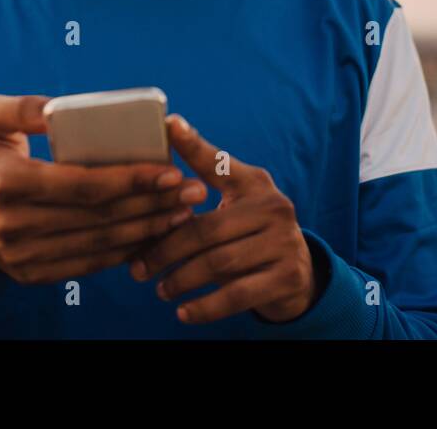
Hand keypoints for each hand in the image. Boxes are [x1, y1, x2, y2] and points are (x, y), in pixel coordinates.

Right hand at [0, 95, 206, 284]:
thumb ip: (23, 107)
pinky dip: (125, 252)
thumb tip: (62, 108)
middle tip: (193, 191)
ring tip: (182, 212)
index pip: (81, 185)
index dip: (130, 179)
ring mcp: (24, 255)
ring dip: (147, 230)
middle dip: (152, 204)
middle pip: (99, 217)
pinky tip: (153, 235)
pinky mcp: (33, 274)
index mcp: (8, 183)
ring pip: (99, 244)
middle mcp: (15, 225)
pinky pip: (88, 265)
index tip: (170, 170)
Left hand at [128, 114, 318, 323]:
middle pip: (207, 228)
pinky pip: (237, 294)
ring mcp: (284, 242)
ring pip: (219, 263)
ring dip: (182, 279)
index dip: (193, 144)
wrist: (298, 274)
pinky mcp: (287, 276)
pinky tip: (183, 312)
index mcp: (255, 183)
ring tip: (160, 289)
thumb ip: (199, 193)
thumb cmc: (249, 235)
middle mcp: (274, 207)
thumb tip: (149, 180)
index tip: (169, 124)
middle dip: (167, 250)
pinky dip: (206, 306)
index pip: (219, 162)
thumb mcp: (234, 207)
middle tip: (138, 269)